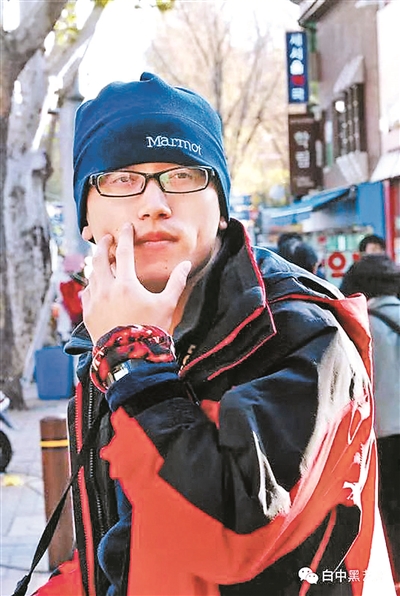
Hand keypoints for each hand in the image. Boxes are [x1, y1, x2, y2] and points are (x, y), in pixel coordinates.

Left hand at [81, 223, 190, 343]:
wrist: (131, 357)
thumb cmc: (151, 329)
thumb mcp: (168, 305)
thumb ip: (176, 282)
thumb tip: (186, 264)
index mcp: (127, 284)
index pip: (125, 252)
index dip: (126, 236)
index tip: (126, 226)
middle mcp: (107, 289)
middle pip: (100, 258)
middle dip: (103, 245)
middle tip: (106, 238)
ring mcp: (95, 301)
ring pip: (91, 275)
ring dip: (96, 264)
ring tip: (101, 260)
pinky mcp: (88, 314)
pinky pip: (87, 292)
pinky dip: (91, 283)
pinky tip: (95, 284)